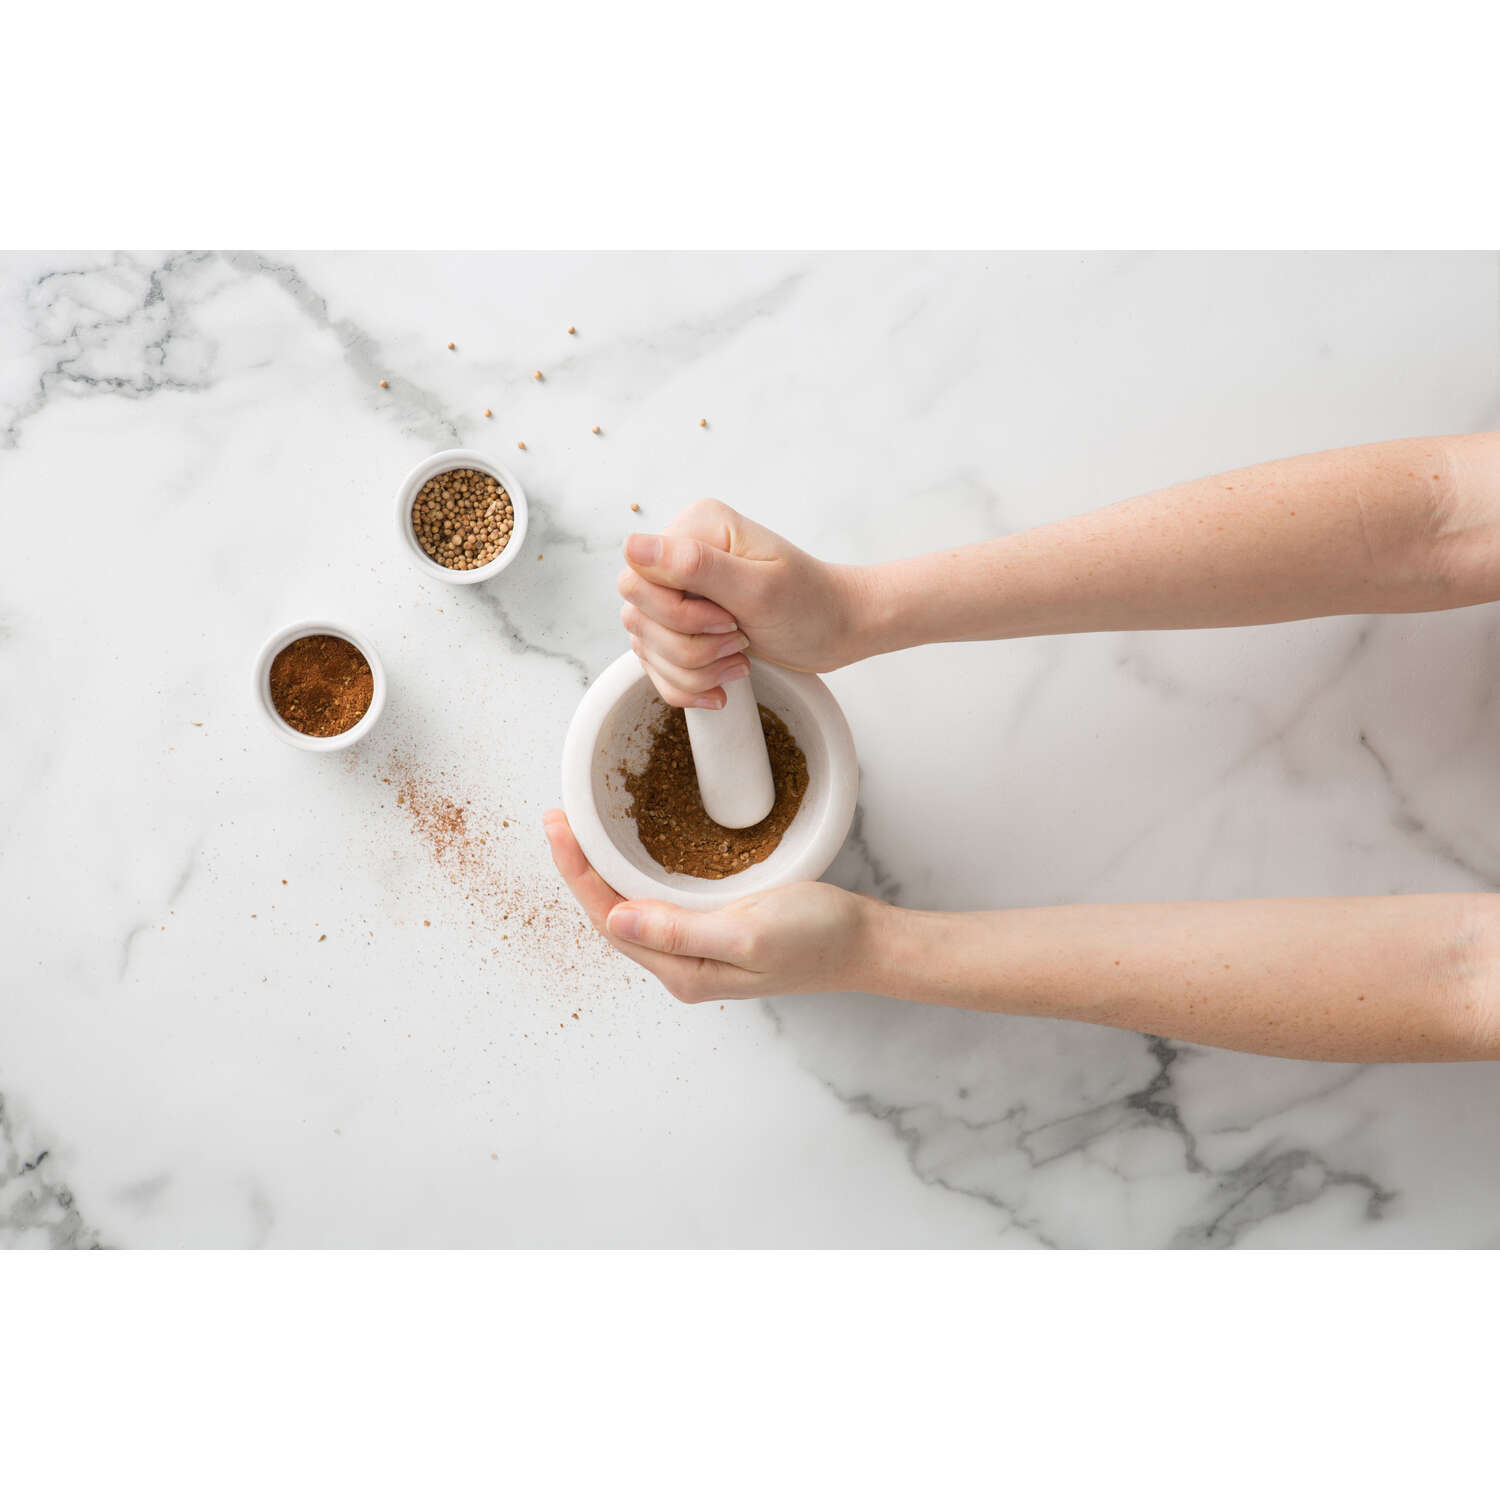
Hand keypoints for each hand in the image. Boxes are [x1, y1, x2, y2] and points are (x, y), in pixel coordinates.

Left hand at [543, 809, 878, 1000]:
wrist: (866, 944)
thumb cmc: (818, 937)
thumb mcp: (748, 930)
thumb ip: (680, 929)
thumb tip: (616, 917)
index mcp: (683, 971)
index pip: (609, 920)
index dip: (577, 873)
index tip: (557, 828)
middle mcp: (682, 967)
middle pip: (612, 916)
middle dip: (580, 869)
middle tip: (557, 819)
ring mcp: (697, 952)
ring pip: (632, 910)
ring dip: (602, 872)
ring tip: (580, 831)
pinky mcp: (714, 933)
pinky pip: (659, 904)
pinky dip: (636, 874)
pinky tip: (631, 853)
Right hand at [617, 499, 866, 708]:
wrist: (839, 630)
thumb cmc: (812, 604)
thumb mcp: (758, 588)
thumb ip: (694, 565)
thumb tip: (631, 545)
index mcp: (695, 529)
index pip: (638, 578)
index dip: (675, 614)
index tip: (727, 622)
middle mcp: (678, 555)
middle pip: (637, 615)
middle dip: (687, 647)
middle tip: (739, 643)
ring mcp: (676, 592)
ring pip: (645, 646)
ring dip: (692, 670)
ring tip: (739, 663)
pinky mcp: (680, 626)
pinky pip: (657, 666)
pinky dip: (689, 686)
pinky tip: (724, 685)